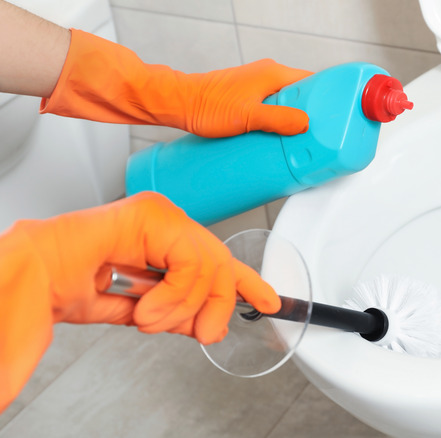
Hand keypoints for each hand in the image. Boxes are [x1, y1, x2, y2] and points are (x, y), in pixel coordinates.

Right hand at [8, 191, 280, 338]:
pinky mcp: (151, 215)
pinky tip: (145, 305)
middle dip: (218, 307)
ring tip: (150, 319)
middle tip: (201, 332)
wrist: (35, 280)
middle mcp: (167, 221)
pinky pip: (189, 263)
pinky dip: (173, 294)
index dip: (248, 282)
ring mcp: (160, 214)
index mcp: (164, 240)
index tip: (269, 302)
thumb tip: (208, 324)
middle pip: (221, 264)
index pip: (219, 256)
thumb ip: (177, 311)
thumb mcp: (143, 308)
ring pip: (209, 266)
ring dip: (182, 308)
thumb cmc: (72, 287)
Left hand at [40, 29, 311, 136]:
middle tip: (325, 136)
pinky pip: (276, 109)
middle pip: (306, 94)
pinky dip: (284, 122)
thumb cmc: (207, 105)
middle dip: (317, 114)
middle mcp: (269, 77)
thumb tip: (306, 125)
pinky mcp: (250, 100)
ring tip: (306, 142)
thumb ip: (279, 120)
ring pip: (290, 103)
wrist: (178, 103)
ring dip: (299, 121)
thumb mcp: (248, 117)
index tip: (342, 113)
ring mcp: (259, 88)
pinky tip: (283, 139)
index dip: (332, 96)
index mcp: (275, 74)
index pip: (315, 80)